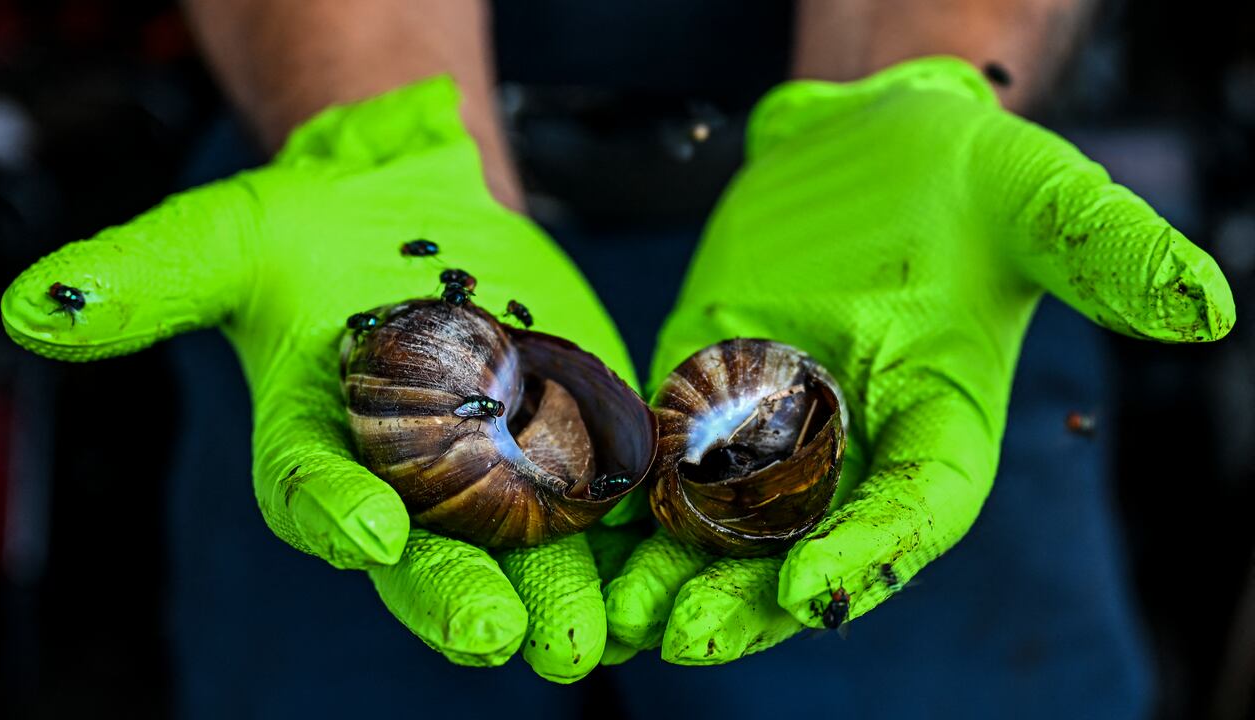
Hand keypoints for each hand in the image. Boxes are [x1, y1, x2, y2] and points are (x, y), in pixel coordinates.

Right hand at [1, 77, 632, 681]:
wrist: (416, 210)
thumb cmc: (313, 231)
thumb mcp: (229, 236)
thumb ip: (151, 277)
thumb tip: (32, 307)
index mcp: (318, 451)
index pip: (319, 494)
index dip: (336, 513)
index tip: (368, 527)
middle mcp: (407, 482)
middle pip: (430, 552)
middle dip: (456, 595)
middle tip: (492, 637)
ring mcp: (497, 473)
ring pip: (527, 551)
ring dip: (557, 596)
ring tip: (581, 642)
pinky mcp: (571, 446)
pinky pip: (606, 503)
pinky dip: (632, 539)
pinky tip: (662, 571)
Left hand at [603, 57, 1234, 663]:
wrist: (868, 142)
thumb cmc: (964, 171)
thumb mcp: (1035, 195)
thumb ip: (1102, 249)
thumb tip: (1209, 308)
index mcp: (944, 426)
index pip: (915, 512)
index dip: (867, 555)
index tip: (805, 591)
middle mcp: (855, 448)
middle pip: (802, 548)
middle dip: (744, 601)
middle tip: (681, 640)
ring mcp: (771, 429)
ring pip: (719, 526)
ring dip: (668, 578)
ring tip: (614, 623)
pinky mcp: (702, 391)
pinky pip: (661, 462)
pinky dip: (624, 506)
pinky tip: (577, 544)